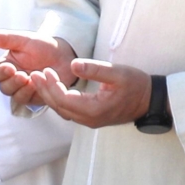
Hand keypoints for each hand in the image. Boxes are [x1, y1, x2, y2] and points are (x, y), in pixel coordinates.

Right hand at [0, 29, 76, 112]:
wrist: (66, 56)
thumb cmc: (44, 46)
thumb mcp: (24, 40)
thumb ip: (4, 39)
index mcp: (7, 65)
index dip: (0, 72)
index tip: (10, 67)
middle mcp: (13, 79)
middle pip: (3, 87)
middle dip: (12, 82)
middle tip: (22, 75)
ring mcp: (23, 90)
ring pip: (14, 96)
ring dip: (21, 89)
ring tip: (31, 80)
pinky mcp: (34, 98)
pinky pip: (28, 100)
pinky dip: (31, 93)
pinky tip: (38, 85)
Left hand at [30, 58, 151, 127]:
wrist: (150, 101)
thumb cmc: (136, 85)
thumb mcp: (117, 73)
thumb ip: (95, 69)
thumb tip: (73, 64)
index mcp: (94, 109)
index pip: (64, 99)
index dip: (51, 85)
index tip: (43, 70)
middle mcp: (89, 119)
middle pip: (59, 107)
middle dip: (45, 91)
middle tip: (33, 74)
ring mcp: (89, 121)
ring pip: (62, 111)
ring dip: (49, 96)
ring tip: (39, 79)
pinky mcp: (91, 118)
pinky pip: (68, 111)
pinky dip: (58, 100)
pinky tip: (53, 88)